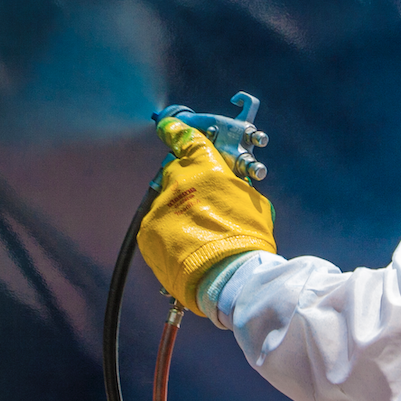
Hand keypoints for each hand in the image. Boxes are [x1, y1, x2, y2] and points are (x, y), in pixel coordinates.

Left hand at [138, 117, 275, 313]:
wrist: (227, 275)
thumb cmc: (247, 238)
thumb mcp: (252, 201)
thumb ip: (233, 186)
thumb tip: (227, 186)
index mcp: (206, 166)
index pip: (187, 138)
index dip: (177, 131)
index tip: (169, 126)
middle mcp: (178, 180)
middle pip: (176, 174)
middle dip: (186, 186)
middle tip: (203, 207)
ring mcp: (160, 205)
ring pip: (166, 203)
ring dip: (178, 215)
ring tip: (198, 238)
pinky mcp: (147, 231)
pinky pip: (156, 227)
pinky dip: (168, 236)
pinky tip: (185, 250)